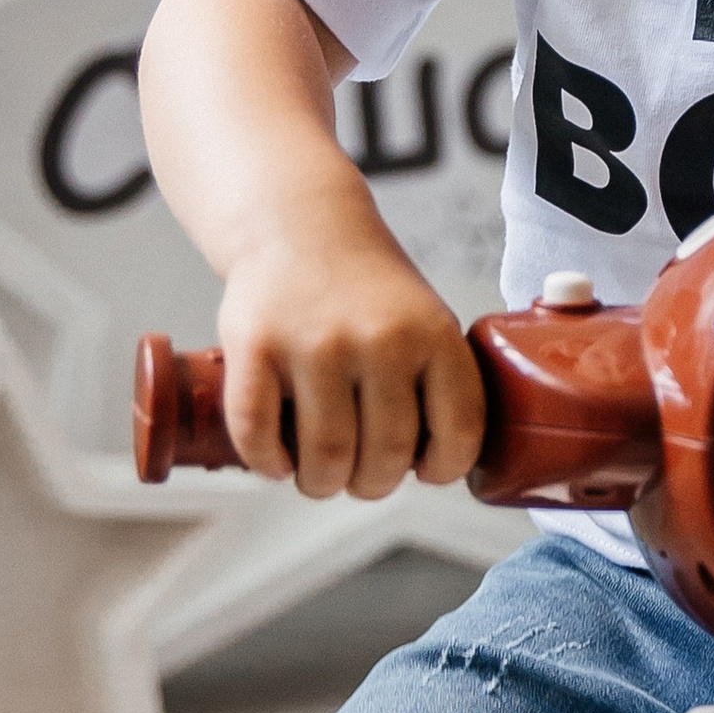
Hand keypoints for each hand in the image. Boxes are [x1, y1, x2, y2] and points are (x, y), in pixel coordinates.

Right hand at [215, 213, 485, 500]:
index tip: (425, 470)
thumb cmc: (367, 292)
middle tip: (360, 478)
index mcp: (433, 335)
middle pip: (385, 457)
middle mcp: (379, 339)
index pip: (457, 433)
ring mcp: (314, 343)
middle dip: (372, 485)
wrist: (301, 227)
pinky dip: (269, 463)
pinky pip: (258, 434)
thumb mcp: (427, 321)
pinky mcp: (256, 346)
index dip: (443, 469)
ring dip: (321, 483)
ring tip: (319, 475)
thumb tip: (435, 467)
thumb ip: (438, 386)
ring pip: (326, 457)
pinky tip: (278, 462)